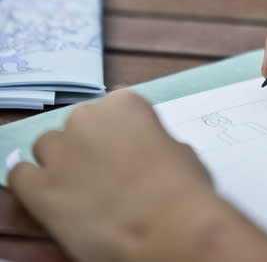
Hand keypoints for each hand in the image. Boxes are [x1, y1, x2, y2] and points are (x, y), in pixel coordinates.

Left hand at [8, 90, 266, 261]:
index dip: (117, 130)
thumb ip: (150, 140)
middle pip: (77, 123)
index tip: (122, 148)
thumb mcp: (177, 149)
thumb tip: (142, 153)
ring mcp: (61, 150)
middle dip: (88, 143)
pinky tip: (44, 193)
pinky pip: (20, 174)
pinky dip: (29, 181)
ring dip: (60, 161)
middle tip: (104, 172)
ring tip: (78, 187)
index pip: (112, 104)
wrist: (169, 227)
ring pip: (47, 146)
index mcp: (124, 102)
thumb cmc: (183, 189)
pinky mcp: (40, 187)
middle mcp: (87, 117)